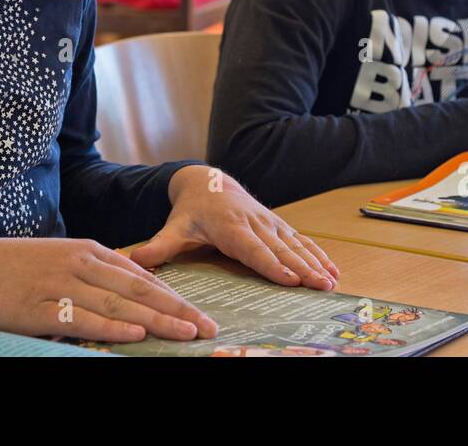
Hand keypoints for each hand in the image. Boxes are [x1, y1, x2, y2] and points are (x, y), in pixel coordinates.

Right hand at [0, 236, 217, 342]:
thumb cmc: (4, 268)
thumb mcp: (53, 262)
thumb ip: (87, 276)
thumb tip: (122, 300)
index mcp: (84, 250)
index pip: (139, 275)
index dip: (173, 295)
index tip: (200, 312)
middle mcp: (77, 263)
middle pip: (138, 289)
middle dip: (177, 309)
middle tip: (208, 328)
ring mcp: (58, 285)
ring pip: (118, 304)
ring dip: (157, 321)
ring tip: (186, 333)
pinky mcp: (37, 308)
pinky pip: (82, 320)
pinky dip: (111, 328)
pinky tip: (135, 335)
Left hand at [128, 165, 339, 290]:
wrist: (207, 182)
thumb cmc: (191, 211)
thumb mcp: (174, 226)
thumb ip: (159, 245)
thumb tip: (135, 260)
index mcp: (230, 225)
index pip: (252, 248)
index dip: (271, 263)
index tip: (289, 278)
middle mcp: (254, 222)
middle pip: (280, 248)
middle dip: (302, 267)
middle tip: (320, 284)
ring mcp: (269, 222)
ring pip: (295, 243)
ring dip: (315, 262)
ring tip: (331, 280)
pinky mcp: (277, 224)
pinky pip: (300, 240)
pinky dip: (318, 254)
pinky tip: (333, 269)